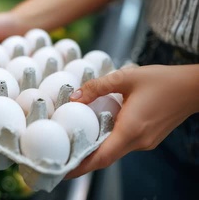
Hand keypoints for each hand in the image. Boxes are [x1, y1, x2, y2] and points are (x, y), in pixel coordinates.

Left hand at [66, 64, 198, 178]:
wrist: (193, 87)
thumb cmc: (162, 80)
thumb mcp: (126, 77)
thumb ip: (98, 87)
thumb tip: (74, 96)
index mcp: (131, 130)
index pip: (102, 156)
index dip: (81, 165)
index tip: (63, 170)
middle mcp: (139, 141)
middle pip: (106, 157)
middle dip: (83, 161)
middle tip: (62, 160)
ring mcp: (145, 142)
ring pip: (115, 151)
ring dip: (96, 151)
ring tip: (74, 147)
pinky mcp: (149, 138)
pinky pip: (124, 144)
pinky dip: (108, 142)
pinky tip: (97, 132)